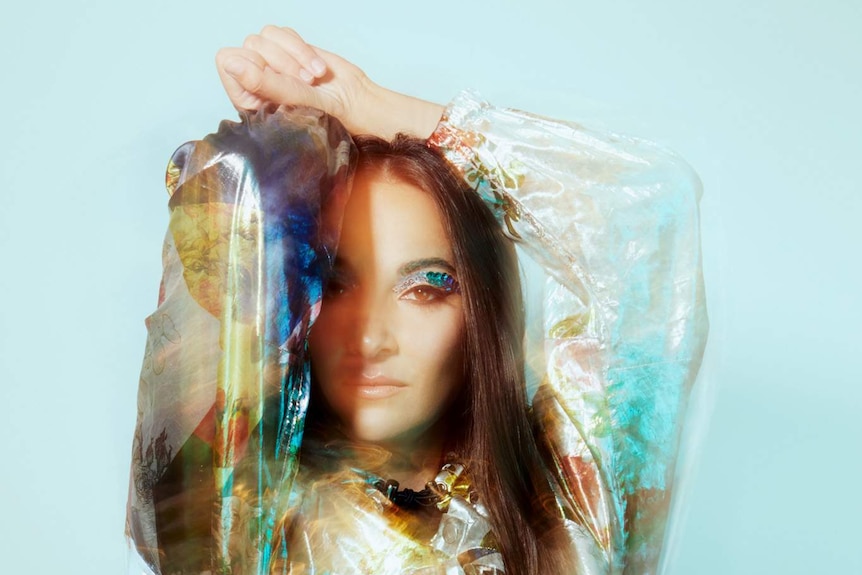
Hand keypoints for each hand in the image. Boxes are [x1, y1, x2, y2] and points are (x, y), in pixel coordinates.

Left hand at [216, 26, 443, 138]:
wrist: (354, 104)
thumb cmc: (324, 114)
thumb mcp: (292, 101)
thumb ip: (260, 82)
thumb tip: (230, 62)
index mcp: (246, 96)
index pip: (228, 61)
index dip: (252, 65)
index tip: (277, 80)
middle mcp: (254, 77)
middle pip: (251, 45)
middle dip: (282, 62)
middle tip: (306, 83)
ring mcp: (271, 61)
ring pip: (267, 35)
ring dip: (296, 55)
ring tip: (314, 78)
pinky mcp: (288, 48)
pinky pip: (283, 33)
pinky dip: (302, 49)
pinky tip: (317, 69)